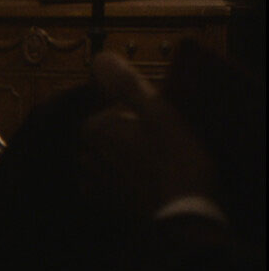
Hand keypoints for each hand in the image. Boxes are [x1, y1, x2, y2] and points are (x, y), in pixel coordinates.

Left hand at [81, 50, 213, 215]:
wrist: (184, 212)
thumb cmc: (175, 157)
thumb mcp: (157, 111)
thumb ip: (126, 83)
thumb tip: (100, 58)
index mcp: (94, 129)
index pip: (111, 112)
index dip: (137, 114)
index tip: (159, 123)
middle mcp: (85, 155)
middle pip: (106, 137)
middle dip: (127, 137)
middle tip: (160, 145)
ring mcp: (94, 183)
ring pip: (105, 161)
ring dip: (123, 160)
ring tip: (154, 165)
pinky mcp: (105, 206)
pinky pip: (108, 187)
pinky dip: (121, 183)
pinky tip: (142, 184)